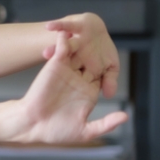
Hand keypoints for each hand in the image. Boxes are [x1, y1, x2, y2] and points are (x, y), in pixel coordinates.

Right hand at [13, 31, 128, 143]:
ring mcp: (67, 72)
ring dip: (83, 42)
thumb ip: (106, 124)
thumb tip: (125, 117)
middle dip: (97, 53)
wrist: (33, 125)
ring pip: (78, 54)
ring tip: (90, 28)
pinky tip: (71, 30)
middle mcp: (78, 81)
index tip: (116, 62)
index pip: (103, 79)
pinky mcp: (54, 65)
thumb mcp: (86, 130)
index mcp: (87, 94)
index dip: (110, 71)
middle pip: (92, 63)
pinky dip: (65, 39)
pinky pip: (63, 49)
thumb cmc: (57, 131)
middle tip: (104, 40)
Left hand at [42, 13, 120, 98]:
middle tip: (47, 76)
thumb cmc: (102, 53)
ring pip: (64, 47)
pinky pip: (66, 26)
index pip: (75, 78)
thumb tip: (109, 95)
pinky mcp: (75, 27)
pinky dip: (58, 25)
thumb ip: (109, 80)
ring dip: (54, 49)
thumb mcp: (111, 67)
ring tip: (46, 53)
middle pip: (64, 63)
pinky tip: (49, 26)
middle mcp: (74, 56)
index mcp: (80, 68)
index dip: (68, 85)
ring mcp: (74, 42)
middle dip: (57, 69)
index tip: (58, 93)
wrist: (97, 31)